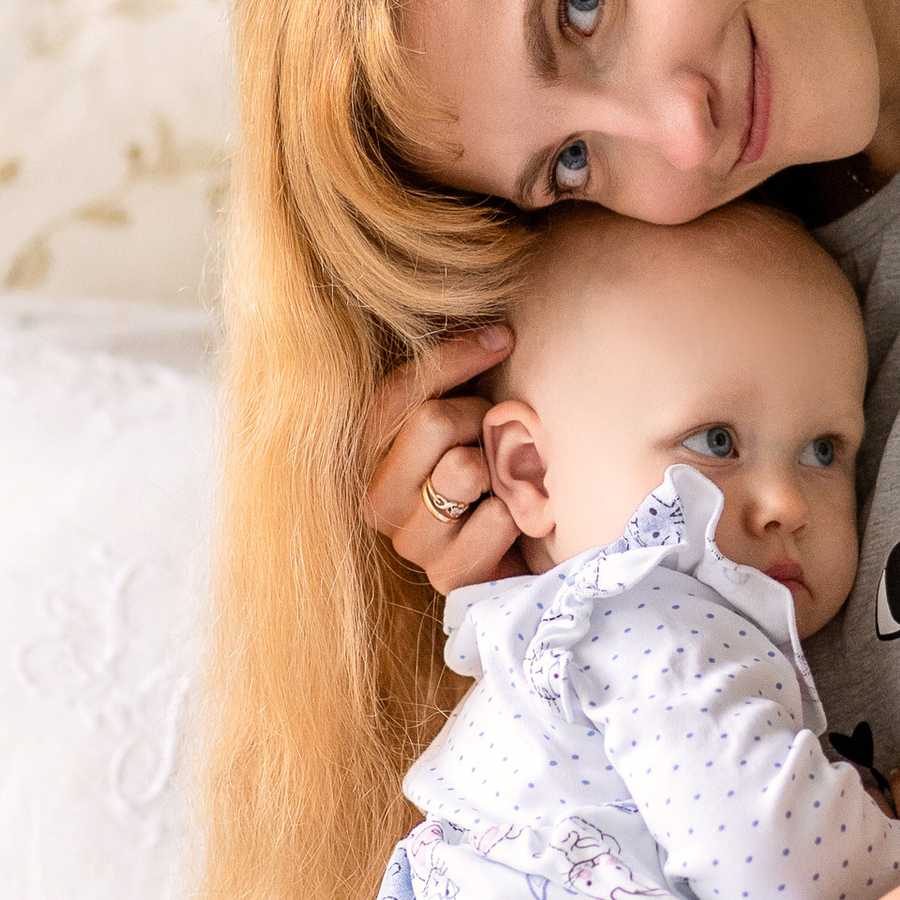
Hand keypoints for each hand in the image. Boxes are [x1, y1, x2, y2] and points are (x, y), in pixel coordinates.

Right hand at [361, 321, 523, 593]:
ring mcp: (411, 543)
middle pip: (431, 422)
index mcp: (371, 455)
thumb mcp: (470, 415)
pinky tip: (519, 520)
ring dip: (502, 467)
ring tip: (509, 478)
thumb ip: (457, 374)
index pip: (399, 390)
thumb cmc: (498, 471)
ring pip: (463, 469)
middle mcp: (378, 500)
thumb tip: (489, 322)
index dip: (456, 356)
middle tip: (500, 434)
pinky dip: (520, 512)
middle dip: (480, 418)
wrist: (528, 555)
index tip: (503, 338)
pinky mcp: (448, 578)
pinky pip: (495, 519)